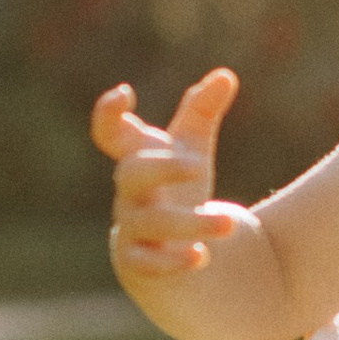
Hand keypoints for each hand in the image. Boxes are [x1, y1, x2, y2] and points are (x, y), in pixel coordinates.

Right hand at [91, 68, 242, 284]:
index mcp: (139, 161)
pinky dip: (172, 261)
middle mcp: (130, 194)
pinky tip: (202, 257)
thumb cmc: (176, 195)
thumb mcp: (191, 152)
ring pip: (151, 222)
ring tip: (230, 225)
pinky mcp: (139, 265)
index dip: (108, 115)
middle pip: (132, 173)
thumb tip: (225, 74)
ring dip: (191, 223)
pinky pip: (147, 263)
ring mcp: (131, 229)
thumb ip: (202, 112)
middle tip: (198, 167)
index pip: (111, 136)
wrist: (173, 256)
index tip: (124, 93)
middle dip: (163, 168)